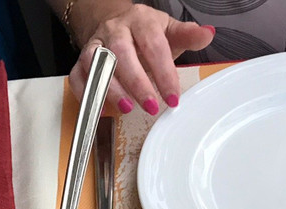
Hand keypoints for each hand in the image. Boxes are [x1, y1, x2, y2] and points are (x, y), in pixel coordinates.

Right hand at [67, 2, 213, 114]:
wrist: (117, 26)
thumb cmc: (146, 35)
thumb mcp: (170, 31)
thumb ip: (188, 35)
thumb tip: (208, 33)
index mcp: (140, 20)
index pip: (153, 45)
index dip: (163, 72)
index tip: (173, 97)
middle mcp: (115, 30)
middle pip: (122, 54)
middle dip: (137, 83)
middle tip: (152, 106)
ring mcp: (96, 44)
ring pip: (96, 64)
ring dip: (110, 88)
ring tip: (126, 108)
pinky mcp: (81, 60)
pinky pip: (78, 76)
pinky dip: (86, 94)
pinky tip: (101, 110)